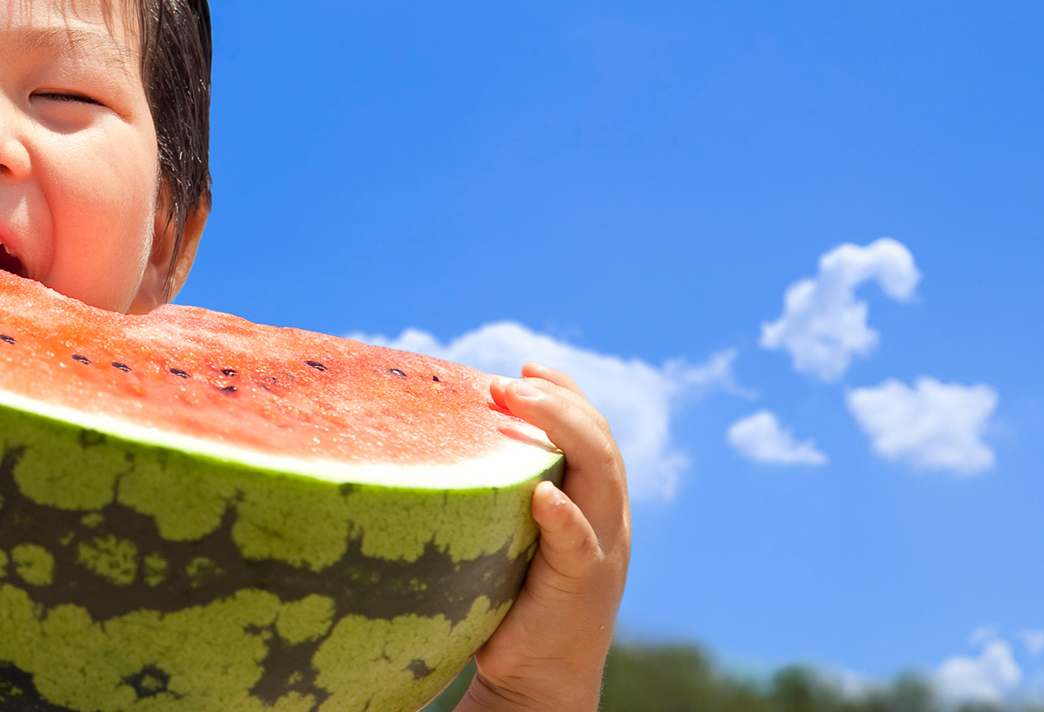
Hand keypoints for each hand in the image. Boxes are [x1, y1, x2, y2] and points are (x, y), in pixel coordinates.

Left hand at [457, 363, 629, 711]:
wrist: (540, 678)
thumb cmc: (514, 602)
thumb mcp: (513, 535)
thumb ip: (499, 493)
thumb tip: (436, 443)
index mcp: (594, 502)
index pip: (593, 430)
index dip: (566, 391)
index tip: (526, 365)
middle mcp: (607, 518)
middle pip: (600, 441)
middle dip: (559, 400)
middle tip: (508, 381)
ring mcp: (602, 551)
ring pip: (601, 475)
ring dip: (562, 430)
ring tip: (520, 402)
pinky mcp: (582, 587)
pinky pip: (580, 544)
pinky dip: (564, 516)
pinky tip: (542, 495)